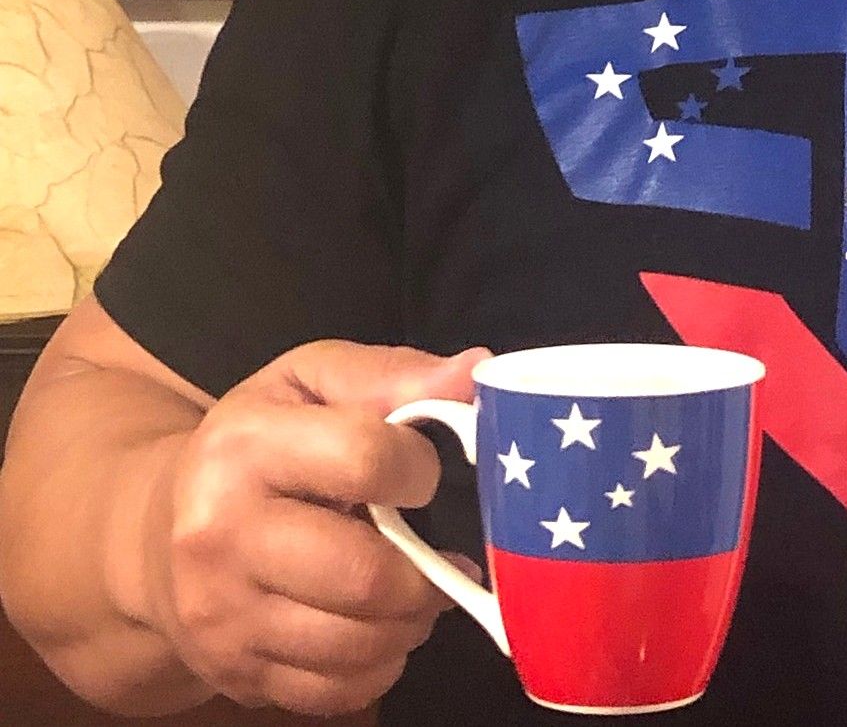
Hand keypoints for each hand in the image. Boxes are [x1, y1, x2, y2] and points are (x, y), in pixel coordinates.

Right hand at [139, 340, 491, 715]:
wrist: (155, 534)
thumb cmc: (257, 443)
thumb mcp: (310, 382)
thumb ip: (392, 374)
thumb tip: (475, 372)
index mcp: (245, 447)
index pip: (365, 459)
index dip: (418, 466)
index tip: (421, 471)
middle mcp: (222, 537)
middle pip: (366, 576)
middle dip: (427, 571)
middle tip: (441, 554)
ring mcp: (223, 617)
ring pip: (359, 644)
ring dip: (412, 621)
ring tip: (414, 588)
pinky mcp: (235, 675)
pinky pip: (338, 691)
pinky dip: (380, 664)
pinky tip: (376, 624)